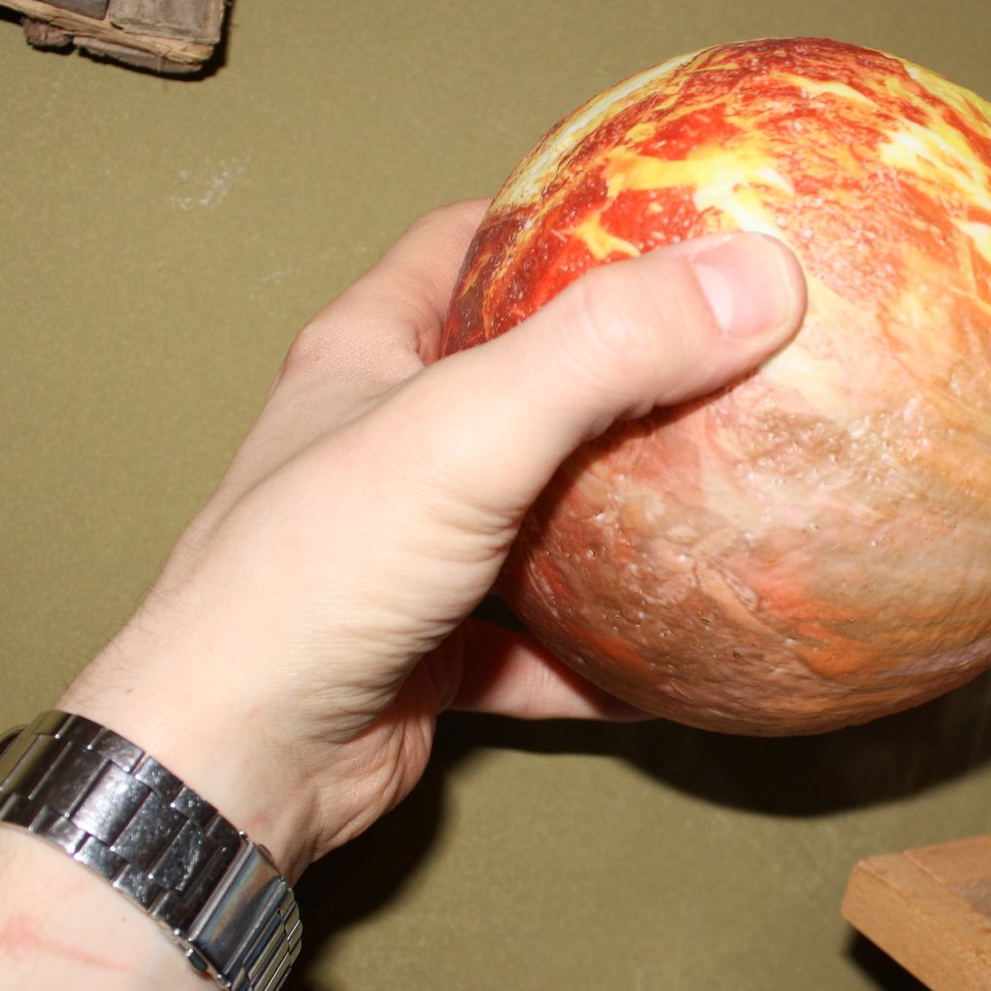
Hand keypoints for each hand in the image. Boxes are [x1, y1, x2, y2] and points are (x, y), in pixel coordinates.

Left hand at [58, 202, 805, 879]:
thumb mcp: (465, 432)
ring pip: (535, 517)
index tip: (664, 229)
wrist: (235, 766)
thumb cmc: (310, 577)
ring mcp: (410, 552)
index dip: (559, 224)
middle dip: (618, 372)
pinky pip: (541, 643)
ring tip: (724, 497)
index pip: (465, 244)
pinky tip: (681, 655)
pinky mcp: (434, 649)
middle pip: (519, 380)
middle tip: (726, 361)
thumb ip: (605, 351)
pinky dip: (605, 651)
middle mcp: (386, 445)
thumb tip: (755, 278)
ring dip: (619, 518)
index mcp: (368, 356)